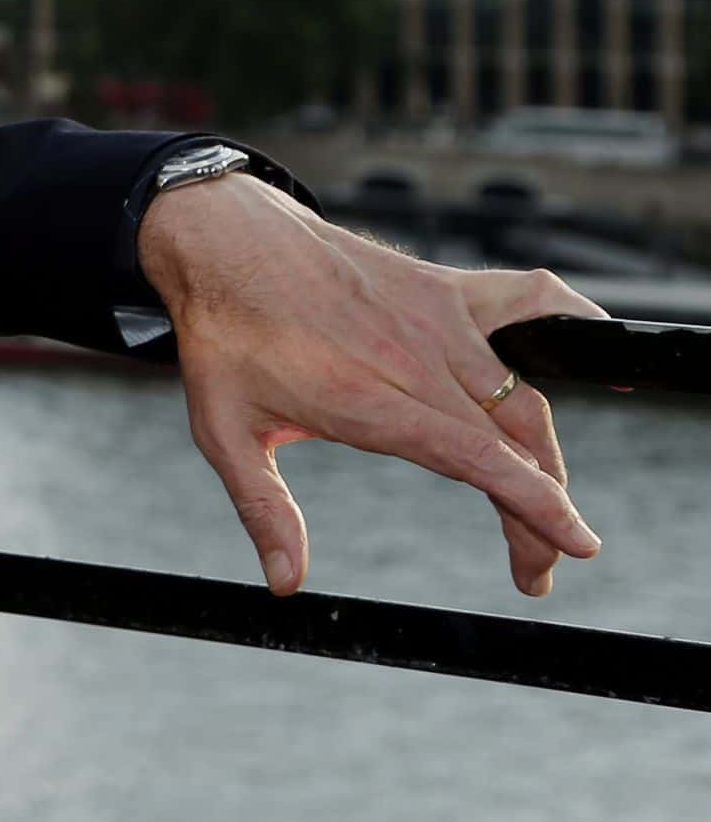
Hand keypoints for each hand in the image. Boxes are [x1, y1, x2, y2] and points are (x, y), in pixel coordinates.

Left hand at [141, 172, 606, 597]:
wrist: (224, 238)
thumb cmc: (223, 334)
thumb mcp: (223, 430)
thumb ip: (263, 509)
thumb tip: (285, 582)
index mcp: (368, 401)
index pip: (477, 461)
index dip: (537, 507)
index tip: (574, 548)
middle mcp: (416, 359)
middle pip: (512, 445)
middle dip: (540, 512)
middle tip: (536, 564)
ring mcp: (438, 318)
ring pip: (526, 396)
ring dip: (548, 456)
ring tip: (548, 505)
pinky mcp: (446, 287)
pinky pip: (529, 303)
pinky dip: (571, 325)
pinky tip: (598, 352)